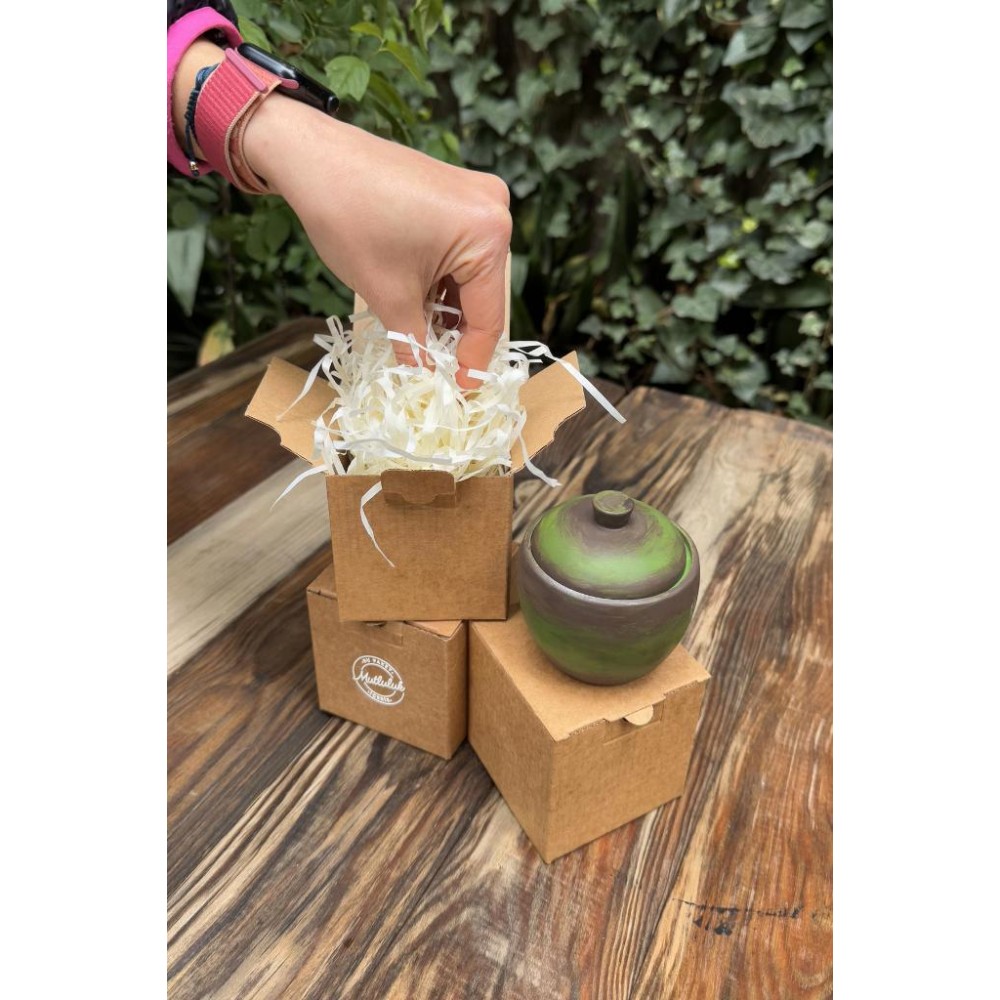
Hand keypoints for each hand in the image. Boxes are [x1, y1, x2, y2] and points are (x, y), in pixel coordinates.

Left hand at [243, 95, 511, 387]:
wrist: (312, 157)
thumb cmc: (350, 219)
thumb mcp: (388, 296)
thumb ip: (416, 345)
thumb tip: (428, 382)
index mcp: (488, 234)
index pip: (488, 316)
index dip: (471, 360)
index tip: (458, 391)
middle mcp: (495, 210)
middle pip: (483, 294)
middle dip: (457, 333)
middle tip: (435, 369)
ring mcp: (477, 196)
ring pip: (470, 275)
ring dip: (447, 307)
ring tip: (419, 335)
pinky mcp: (457, 192)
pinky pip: (460, 251)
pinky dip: (441, 279)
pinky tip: (418, 300)